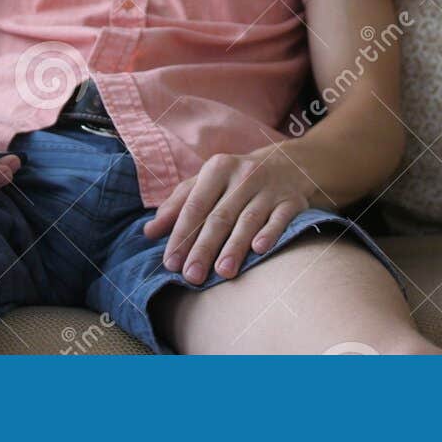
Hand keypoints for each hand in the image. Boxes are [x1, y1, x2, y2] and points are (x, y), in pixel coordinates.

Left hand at [141, 147, 313, 282]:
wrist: (289, 165)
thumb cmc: (236, 180)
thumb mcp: (207, 182)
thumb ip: (178, 205)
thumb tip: (149, 232)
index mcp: (218, 169)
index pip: (195, 205)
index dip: (182, 234)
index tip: (171, 263)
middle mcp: (244, 175)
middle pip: (220, 216)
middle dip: (204, 248)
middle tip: (191, 276)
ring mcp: (270, 188)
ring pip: (249, 219)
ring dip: (235, 246)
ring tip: (222, 272)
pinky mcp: (293, 201)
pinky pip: (281, 218)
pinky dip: (271, 232)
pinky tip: (259, 249)